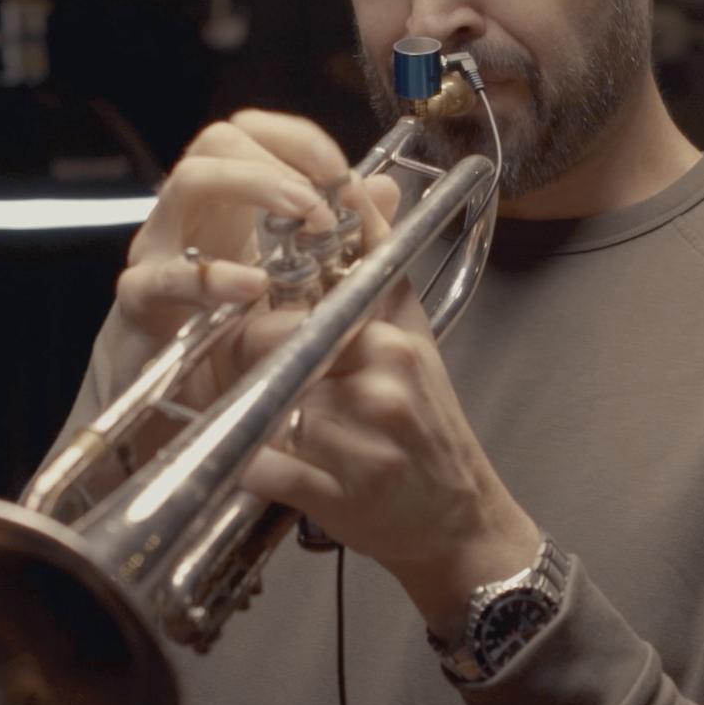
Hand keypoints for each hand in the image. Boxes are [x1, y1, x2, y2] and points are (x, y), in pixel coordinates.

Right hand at [110, 111, 352, 388]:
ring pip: (187, 182)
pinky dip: (212, 277)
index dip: (295, 138)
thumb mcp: (297, 284)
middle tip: (319, 203)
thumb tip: (385, 190)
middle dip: (276, 160)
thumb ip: (342, 235)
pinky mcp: (140, 299)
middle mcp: (189, 213)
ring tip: (302, 220)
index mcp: (226, 202)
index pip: (251, 133)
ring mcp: (159, 250)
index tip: (337, 169)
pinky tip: (252, 286)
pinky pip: (166, 275)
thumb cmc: (230, 335)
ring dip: (252, 187)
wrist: (175, 405)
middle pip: (218, 142)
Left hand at [229, 182, 542, 640]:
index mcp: (395, 330)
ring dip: (245, 406)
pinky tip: (257, 463)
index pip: (325, 277)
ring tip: (251, 411)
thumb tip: (363, 186)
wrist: (458, 518)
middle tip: (245, 364)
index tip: (256, 276)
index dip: (280, 274)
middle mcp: (383, 373)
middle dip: (249, 348)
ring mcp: (360, 436)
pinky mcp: (334, 492)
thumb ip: (382, 264)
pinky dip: (248, 467)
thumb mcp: (415, 335)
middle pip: (278, 335)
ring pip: (265, 399)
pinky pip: (261, 467)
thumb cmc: (428, 425)